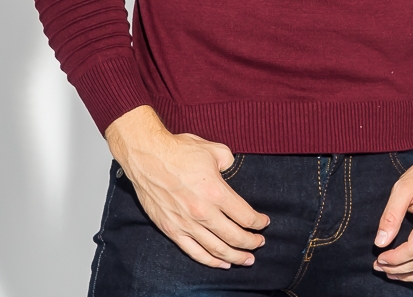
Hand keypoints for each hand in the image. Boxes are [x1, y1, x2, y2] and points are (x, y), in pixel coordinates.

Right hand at [105, 105, 269, 268]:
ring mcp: (187, 224)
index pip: (245, 216)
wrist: (148, 157)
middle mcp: (203, 212)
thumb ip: (228, 160)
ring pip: (217, 249)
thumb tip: (231, 168)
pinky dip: (211, 261)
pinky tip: (222, 263)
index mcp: (216, 192)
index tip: (264, 222)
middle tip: (259, 243)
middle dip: (251, 242)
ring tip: (247, 259)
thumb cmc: (179, 150)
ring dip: (235, 257)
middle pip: (235, 237)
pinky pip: (194, 252)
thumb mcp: (212, 149)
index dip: (258, 222)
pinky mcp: (172, 230)